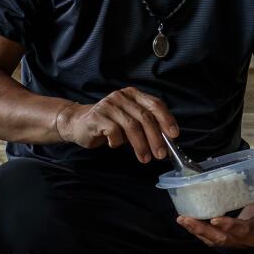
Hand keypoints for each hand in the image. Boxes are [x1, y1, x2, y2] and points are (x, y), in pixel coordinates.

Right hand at [56, 88, 180, 163]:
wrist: (78, 123)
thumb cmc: (109, 124)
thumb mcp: (129, 120)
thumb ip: (145, 124)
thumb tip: (166, 140)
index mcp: (133, 95)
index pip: (155, 104)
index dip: (166, 119)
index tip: (174, 136)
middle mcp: (122, 96)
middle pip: (145, 117)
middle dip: (156, 138)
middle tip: (161, 154)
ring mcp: (109, 105)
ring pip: (132, 126)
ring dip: (141, 145)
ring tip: (145, 158)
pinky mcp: (97, 116)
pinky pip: (114, 132)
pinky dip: (117, 142)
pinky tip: (114, 145)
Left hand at [177, 173, 253, 249]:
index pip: (244, 230)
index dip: (230, 227)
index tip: (214, 219)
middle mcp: (248, 239)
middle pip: (224, 239)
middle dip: (204, 230)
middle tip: (187, 219)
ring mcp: (237, 240)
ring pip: (215, 240)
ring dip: (197, 231)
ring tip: (182, 220)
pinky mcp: (229, 237)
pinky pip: (212, 238)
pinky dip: (199, 231)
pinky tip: (187, 221)